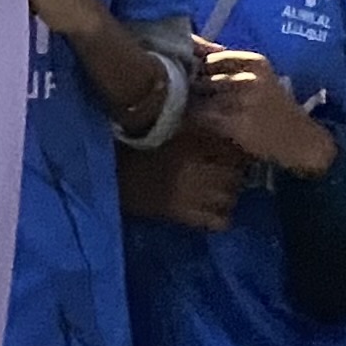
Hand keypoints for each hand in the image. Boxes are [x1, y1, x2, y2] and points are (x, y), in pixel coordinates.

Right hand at [120, 127, 251, 229]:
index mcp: (191, 144)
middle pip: (235, 174)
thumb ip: (192, 127)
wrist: (110, 179)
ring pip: (231, 197)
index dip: (232, 151)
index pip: (231, 149)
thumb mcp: (164, 132)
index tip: (226, 152)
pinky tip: (211, 211)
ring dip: (227, 194)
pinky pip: (219, 221)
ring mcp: (193, 194)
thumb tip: (218, 124)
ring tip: (217, 191)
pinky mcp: (185, 216)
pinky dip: (219, 217)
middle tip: (222, 172)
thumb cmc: (133, 152)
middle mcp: (197, 168)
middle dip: (232, 173)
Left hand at [188, 43, 337, 175]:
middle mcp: (249, 77)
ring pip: (198, 95)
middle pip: (200, 75)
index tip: (189, 76)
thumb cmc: (276, 110)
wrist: (302, 140)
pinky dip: (193, 119)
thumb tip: (193, 63)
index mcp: (255, 62)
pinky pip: (201, 116)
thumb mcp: (261, 80)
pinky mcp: (235, 121)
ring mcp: (242, 99)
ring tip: (186, 109)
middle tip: (182, 95)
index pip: (210, 57)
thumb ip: (232, 69)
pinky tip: (194, 123)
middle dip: (190, 85)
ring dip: (189, 103)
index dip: (194, 68)